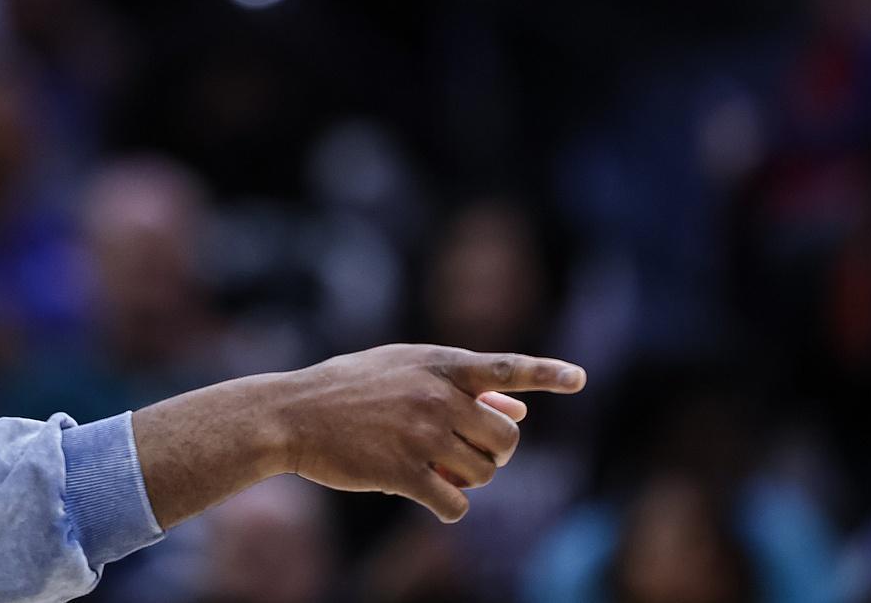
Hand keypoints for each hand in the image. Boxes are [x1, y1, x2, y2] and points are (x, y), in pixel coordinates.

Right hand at [276, 344, 583, 522]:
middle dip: (495, 452)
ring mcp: (421, 434)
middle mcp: (435, 396)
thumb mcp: (401, 369)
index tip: (579, 379)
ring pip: (485, 473)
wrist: (291, 413)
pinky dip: (450, 506)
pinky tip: (431, 495)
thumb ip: (458, 385)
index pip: (504, 367)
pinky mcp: (403, 472)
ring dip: (470, 480)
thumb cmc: (348, 388)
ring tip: (440, 470)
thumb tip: (520, 411)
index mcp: (438, 364)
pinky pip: (456, 504)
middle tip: (467, 453)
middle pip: (505, 438)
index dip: (546, 374)